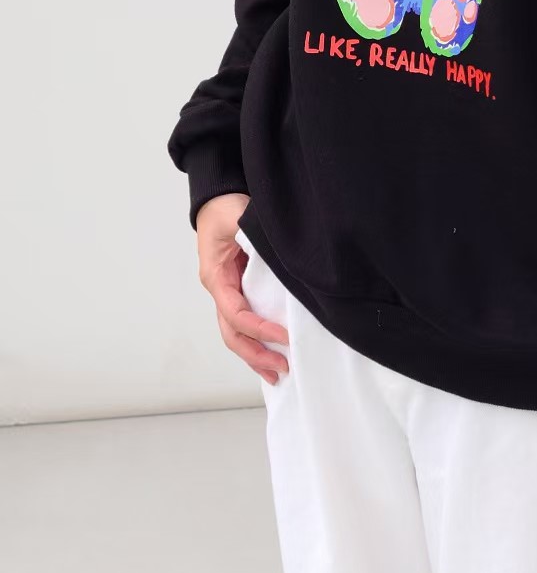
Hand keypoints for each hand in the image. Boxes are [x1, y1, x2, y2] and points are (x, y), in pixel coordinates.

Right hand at [196, 193, 288, 385]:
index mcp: (216, 276)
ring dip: (255, 354)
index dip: (259, 328)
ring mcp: (227, 292)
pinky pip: (245, 321)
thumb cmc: (225, 208)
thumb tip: (274, 253)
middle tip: (281, 369)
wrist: (217, 199)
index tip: (284, 336)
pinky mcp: (238, 290)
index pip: (236, 313)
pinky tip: (273, 351)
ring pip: (237, 332)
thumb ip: (252, 235)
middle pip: (232, 333)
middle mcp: (220, 289)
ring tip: (278, 373)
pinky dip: (257, 338)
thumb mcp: (237, 217)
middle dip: (255, 354)